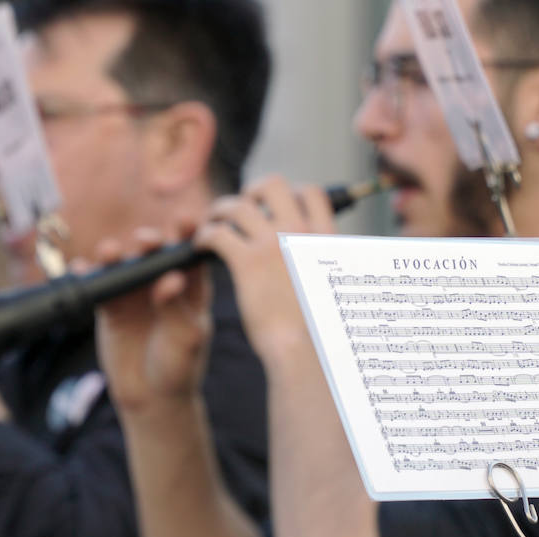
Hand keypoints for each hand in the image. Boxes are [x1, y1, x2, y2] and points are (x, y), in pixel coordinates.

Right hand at [95, 222, 211, 413]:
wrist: (152, 397)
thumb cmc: (180, 365)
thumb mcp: (186, 338)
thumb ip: (177, 308)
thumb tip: (170, 278)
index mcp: (192, 286)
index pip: (190, 254)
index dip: (188, 234)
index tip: (185, 220)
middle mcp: (162, 283)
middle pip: (154, 253)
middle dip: (150, 241)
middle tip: (146, 243)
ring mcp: (134, 293)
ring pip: (123, 264)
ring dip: (115, 254)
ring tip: (111, 253)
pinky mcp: (110, 306)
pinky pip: (97, 285)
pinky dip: (87, 275)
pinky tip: (82, 269)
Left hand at [195, 176, 335, 361]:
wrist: (306, 350)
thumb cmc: (321, 329)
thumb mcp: (337, 286)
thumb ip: (327, 264)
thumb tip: (326, 261)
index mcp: (326, 238)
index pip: (311, 193)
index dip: (290, 194)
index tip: (275, 209)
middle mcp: (300, 233)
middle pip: (272, 184)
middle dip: (252, 192)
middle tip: (242, 210)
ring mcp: (273, 244)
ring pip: (237, 206)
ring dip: (220, 211)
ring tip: (211, 224)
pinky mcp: (247, 263)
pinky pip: (217, 233)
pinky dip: (204, 235)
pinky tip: (201, 247)